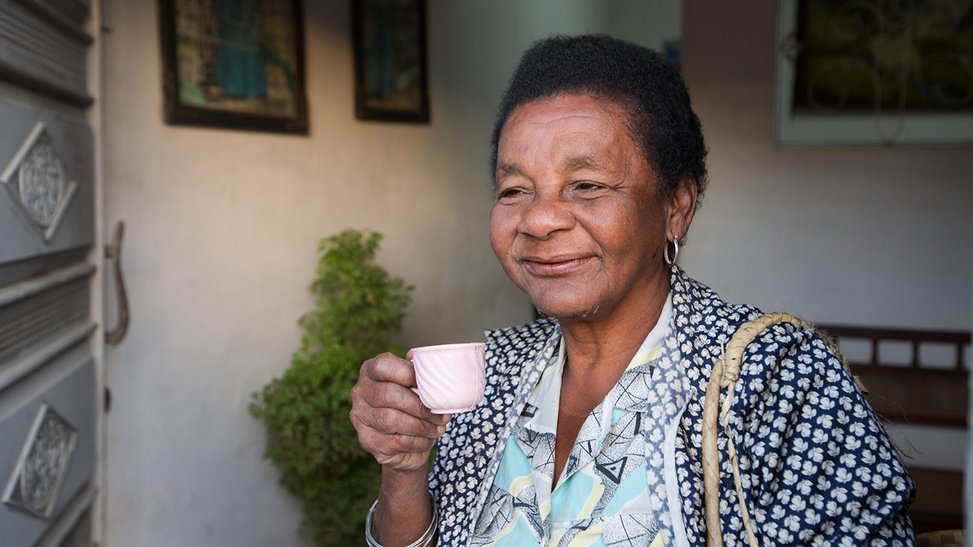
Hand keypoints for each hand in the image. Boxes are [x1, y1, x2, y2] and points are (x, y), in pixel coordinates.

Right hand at [350, 352, 449, 472]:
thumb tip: (429, 363)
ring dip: (421, 426)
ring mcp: (359, 417)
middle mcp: (360, 391)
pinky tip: (428, 440)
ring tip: (438, 428)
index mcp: (370, 370)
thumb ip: (421, 372)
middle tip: (442, 415)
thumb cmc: (414, 403)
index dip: (409, 374)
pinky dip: (417, 442)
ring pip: (391, 420)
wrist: (407, 440)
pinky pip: (394, 442)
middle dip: (421, 406)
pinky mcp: (366, 440)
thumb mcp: (417, 384)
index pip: (384, 366)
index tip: (431, 385)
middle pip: (390, 395)